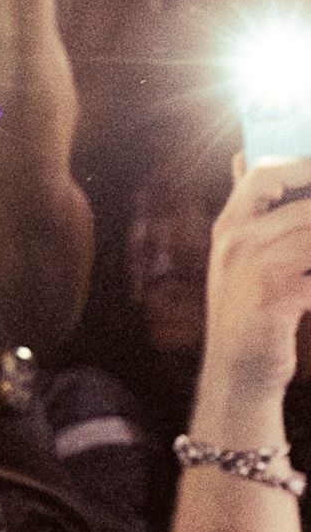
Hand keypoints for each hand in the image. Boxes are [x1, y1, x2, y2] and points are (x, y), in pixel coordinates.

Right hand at [190, 160, 310, 443]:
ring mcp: (253, 267)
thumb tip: (242, 159)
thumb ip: (251, 214)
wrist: (238, 372)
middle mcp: (236, 240)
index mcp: (229, 226)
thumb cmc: (251, 312)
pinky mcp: (274, 296)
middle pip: (302, 206)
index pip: (262, 172)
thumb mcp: (240, 259)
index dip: (300, 164)